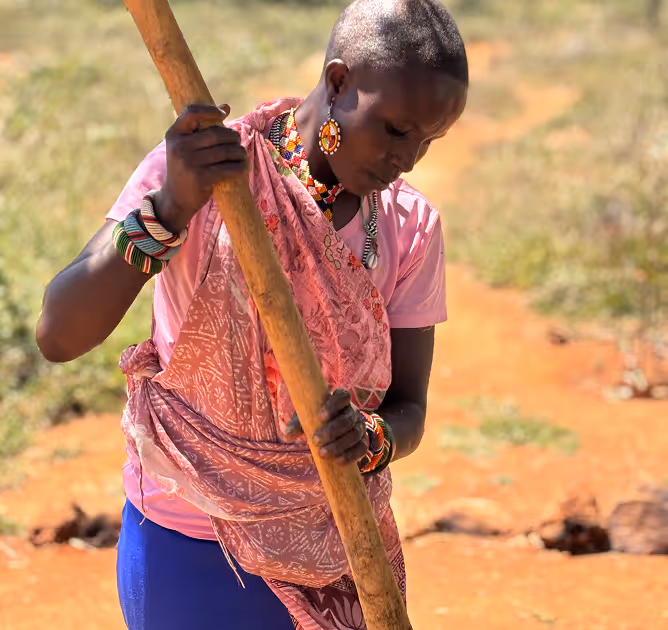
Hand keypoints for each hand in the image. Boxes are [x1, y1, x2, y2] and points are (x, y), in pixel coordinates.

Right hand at [155, 104, 247, 232]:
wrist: (176, 198)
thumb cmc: (185, 168)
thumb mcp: (185, 146)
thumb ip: (202, 128)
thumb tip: (226, 107)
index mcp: (174, 135)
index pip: (191, 112)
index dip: (210, 110)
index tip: (223, 114)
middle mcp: (180, 146)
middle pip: (215, 133)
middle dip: (232, 136)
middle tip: (237, 141)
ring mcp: (190, 162)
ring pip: (225, 150)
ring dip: (239, 151)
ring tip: (241, 154)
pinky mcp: (201, 177)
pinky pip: (228, 167)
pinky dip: (240, 166)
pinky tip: (243, 166)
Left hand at [285, 389, 368, 465]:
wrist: (333, 432)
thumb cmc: (316, 420)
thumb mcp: (306, 418)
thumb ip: (297, 425)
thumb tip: (287, 435)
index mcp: (340, 400)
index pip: (343, 395)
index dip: (333, 405)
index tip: (321, 417)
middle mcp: (352, 411)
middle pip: (348, 419)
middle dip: (332, 431)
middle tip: (314, 441)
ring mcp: (359, 426)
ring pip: (355, 434)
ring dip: (339, 445)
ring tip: (322, 454)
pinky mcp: (362, 442)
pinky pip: (361, 448)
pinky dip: (351, 455)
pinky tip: (338, 461)